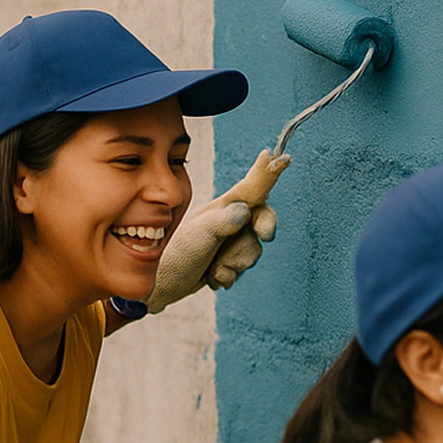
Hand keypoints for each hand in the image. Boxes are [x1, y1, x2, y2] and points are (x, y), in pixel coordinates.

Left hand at [145, 150, 290, 312]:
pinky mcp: (224, 261)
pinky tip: (209, 277)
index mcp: (223, 207)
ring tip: (210, 269)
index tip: (282, 158)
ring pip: (252, 252)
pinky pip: (241, 270)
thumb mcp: (199, 236)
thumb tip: (243, 211)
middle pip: (262, 225)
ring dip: (232, 265)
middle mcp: (227, 220)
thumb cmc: (174, 255)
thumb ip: (222, 222)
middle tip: (255, 243)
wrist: (159, 285)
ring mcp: (227, 241)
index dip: (269, 175)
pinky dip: (227, 277)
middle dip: (253, 242)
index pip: (253, 188)